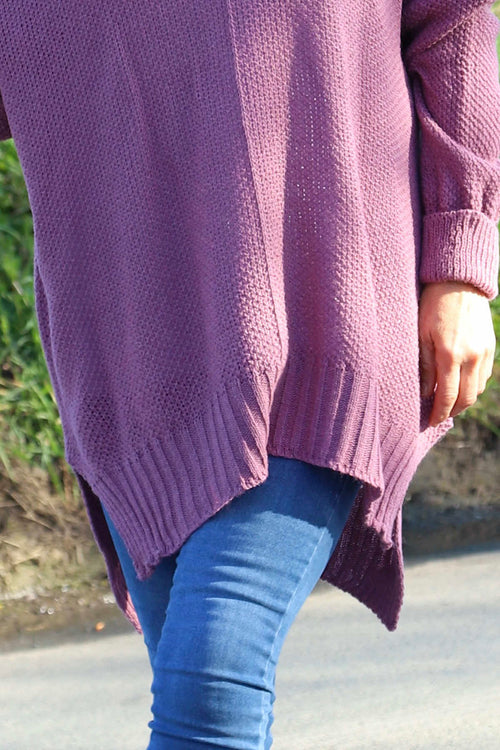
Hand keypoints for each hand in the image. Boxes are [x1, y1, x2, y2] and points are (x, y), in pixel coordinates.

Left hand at [418, 280, 495, 427]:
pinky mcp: (491, 347)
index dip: (439, 413)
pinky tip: (460, 386)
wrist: (459, 283)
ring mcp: (484, 353)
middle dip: (451, 412)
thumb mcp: (421, 335)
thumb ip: (423, 366)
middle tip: (438, 417)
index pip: (446, 396)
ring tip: (448, 404)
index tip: (430, 422)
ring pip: (476, 390)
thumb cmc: (432, 306)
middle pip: (465, 398)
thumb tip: (424, 393)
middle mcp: (471, 357)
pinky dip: (473, 386)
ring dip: (463, 401)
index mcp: (450, 355)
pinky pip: (484, 377)